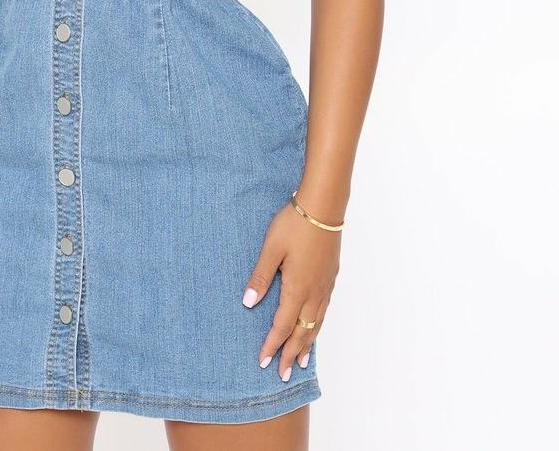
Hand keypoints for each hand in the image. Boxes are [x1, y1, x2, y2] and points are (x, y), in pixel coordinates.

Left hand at [242, 198, 340, 379]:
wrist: (323, 207)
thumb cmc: (295, 225)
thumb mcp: (270, 249)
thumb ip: (260, 277)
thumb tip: (248, 304)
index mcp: (297, 288)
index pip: (282, 326)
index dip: (272, 345)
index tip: (263, 361)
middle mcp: (314, 292)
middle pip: (302, 332)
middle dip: (291, 354)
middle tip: (283, 374)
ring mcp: (325, 284)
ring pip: (316, 323)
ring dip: (307, 344)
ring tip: (302, 361)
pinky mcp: (331, 275)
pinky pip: (324, 310)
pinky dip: (318, 326)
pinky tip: (315, 326)